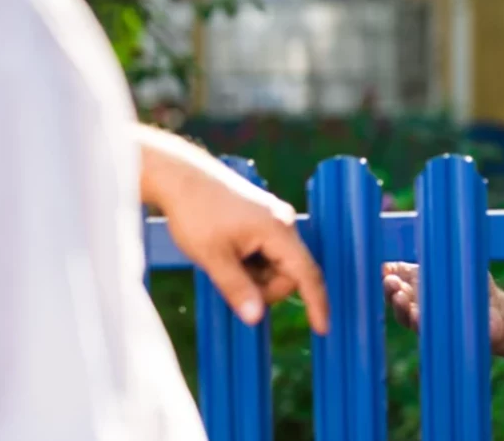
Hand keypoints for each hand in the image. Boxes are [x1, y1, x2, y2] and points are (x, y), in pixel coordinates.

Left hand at [158, 161, 328, 334]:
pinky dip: (250, 262)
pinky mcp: (263, 218)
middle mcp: (284, 223)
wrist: (179, 176)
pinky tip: (227, 252)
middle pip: (289, 273)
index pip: (306, 273)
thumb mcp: (213, 257)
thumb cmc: (195, 212)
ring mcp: (274, 219)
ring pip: (276, 264)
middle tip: (229, 281)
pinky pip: (267, 252)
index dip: (316, 303)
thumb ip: (237, 289)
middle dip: (264, 287)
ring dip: (254, 275)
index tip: (323, 328)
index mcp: (278, 230)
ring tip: (223, 261)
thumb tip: (256, 318)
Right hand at [382, 262, 503, 353]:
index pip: (395, 278)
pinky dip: (420, 323)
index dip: (388, 274)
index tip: (386, 269)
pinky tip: (417, 315)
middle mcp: (417, 303)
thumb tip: (430, 240)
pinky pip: (426, 331)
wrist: (498, 314)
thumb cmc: (476, 287)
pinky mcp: (439, 335)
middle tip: (390, 281)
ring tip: (401, 297)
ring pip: (405, 316)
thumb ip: (442, 257)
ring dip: (401, 307)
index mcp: (418, 284)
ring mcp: (426, 321)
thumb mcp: (459, 265)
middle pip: (395, 298)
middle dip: (390, 289)